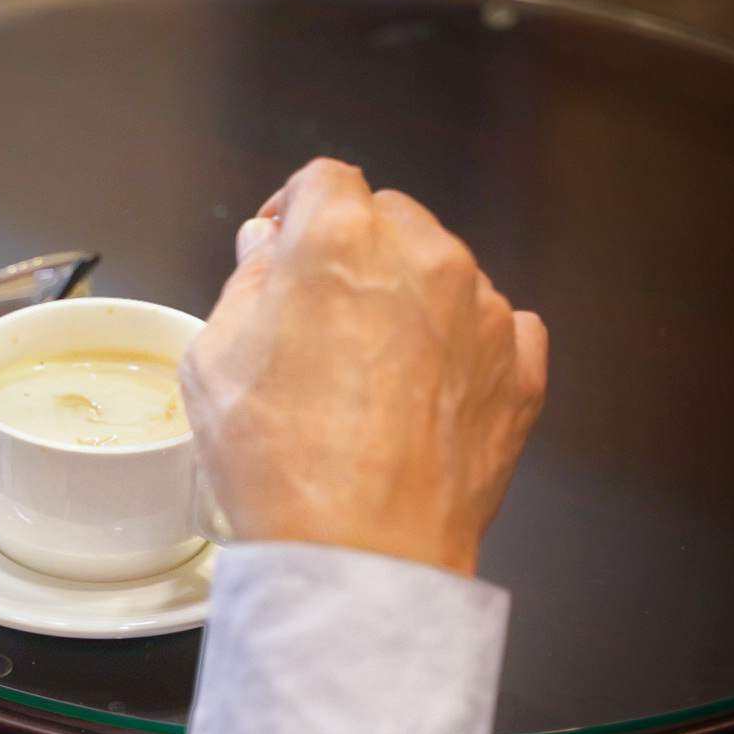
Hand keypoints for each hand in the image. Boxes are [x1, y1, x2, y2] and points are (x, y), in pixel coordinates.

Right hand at [180, 158, 547, 574]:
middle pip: (388, 217)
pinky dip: (460, 343)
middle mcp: (425, 258)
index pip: (321, 180)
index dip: (292, 210)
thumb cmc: (282, 463)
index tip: (280, 245)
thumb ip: (244, 284)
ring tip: (368, 369)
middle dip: (353, 249)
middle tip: (316, 315)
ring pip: (443, 269)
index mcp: (341, 240)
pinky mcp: (520, 368)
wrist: (362, 554)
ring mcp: (484, 312)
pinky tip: (420, 390)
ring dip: (408, 295)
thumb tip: (267, 252)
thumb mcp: (212, 360)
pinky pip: (493, 326)